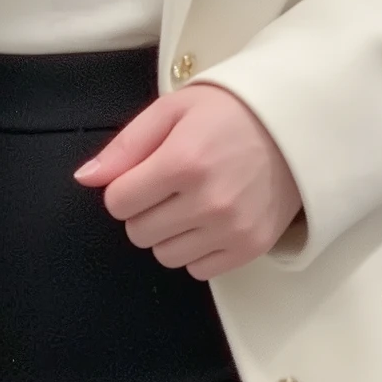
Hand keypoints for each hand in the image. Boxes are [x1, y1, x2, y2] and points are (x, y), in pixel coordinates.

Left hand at [75, 83, 302, 278]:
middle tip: (171, 185)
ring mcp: (232, 229)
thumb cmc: (229, 112)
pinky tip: (211, 220)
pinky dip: (197, 250)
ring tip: (192, 201)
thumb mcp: (173, 110)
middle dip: (145, 210)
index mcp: (183, 162)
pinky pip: (198, 270)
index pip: (118, 203)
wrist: (296, 126)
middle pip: (138, 232)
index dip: (124, 187)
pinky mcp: (250, 247)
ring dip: (169, 233)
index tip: (146, 172)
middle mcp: (207, 201)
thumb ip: (126, 146)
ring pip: (165, 256)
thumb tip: (86, 179)